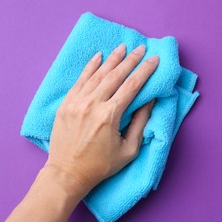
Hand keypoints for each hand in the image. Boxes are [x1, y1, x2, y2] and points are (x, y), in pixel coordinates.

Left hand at [45, 43, 158, 194]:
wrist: (67, 173)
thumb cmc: (101, 165)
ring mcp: (76, 103)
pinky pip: (79, 80)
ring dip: (112, 59)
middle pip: (115, 76)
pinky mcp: (66, 104)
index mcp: (109, 116)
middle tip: (141, 48)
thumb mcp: (128, 150)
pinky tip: (98, 56)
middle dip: (131, 60)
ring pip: (97, 74)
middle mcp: (92, 105)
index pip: (131, 86)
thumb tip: (149, 101)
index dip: (145, 71)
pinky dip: (89, 66)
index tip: (154, 59)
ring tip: (122, 47)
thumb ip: (140, 123)